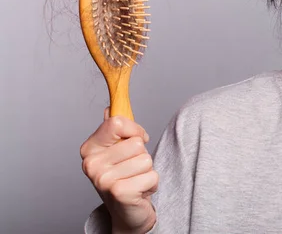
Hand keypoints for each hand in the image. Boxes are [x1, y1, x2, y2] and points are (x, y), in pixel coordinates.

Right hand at [80, 108, 158, 232]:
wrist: (127, 213)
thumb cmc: (124, 178)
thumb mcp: (117, 151)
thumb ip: (115, 130)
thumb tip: (110, 108)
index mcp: (89, 149)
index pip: (117, 122)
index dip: (134, 130)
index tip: (136, 139)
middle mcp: (91, 164)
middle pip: (136, 143)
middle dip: (142, 155)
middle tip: (132, 169)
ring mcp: (103, 180)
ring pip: (146, 159)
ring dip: (147, 170)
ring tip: (136, 180)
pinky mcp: (119, 192)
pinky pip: (152, 175)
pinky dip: (151, 183)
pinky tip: (140, 191)